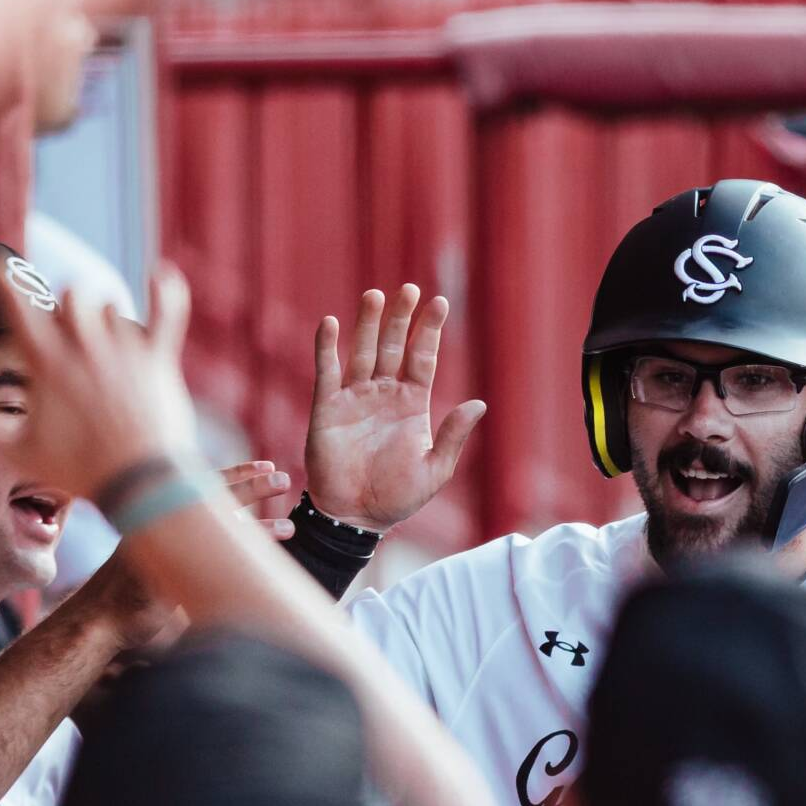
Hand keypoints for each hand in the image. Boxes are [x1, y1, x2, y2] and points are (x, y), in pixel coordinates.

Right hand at [0, 263, 197, 497]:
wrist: (140, 486)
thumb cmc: (78, 470)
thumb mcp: (14, 449)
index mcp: (46, 363)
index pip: (16, 308)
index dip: (2, 283)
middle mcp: (85, 347)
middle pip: (72, 296)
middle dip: (67, 310)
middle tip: (69, 343)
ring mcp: (125, 351)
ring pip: (112, 307)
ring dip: (106, 320)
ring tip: (105, 355)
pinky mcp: (159, 360)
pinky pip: (167, 314)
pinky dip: (165, 293)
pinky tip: (161, 272)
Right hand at [69, 459, 294, 649]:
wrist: (99, 618)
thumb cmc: (128, 589)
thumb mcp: (155, 552)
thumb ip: (181, 535)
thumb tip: (222, 528)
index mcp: (159, 513)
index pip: (203, 485)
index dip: (237, 474)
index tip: (266, 467)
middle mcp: (162, 524)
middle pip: (214, 498)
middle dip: (252, 485)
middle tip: (283, 478)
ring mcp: (166, 549)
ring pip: (220, 529)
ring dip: (259, 526)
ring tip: (292, 526)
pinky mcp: (171, 577)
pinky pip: (215, 563)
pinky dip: (244, 558)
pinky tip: (269, 561)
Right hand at [304, 284, 485, 531]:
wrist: (356, 517)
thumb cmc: (397, 497)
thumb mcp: (434, 469)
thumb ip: (453, 435)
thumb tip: (478, 404)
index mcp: (413, 405)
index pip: (423, 359)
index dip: (430, 331)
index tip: (441, 302)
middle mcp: (384, 395)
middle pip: (394, 347)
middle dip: (401, 318)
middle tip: (409, 288)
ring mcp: (355, 399)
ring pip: (363, 352)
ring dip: (368, 324)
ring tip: (376, 295)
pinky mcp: (326, 408)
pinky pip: (327, 372)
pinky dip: (327, 348)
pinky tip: (330, 323)